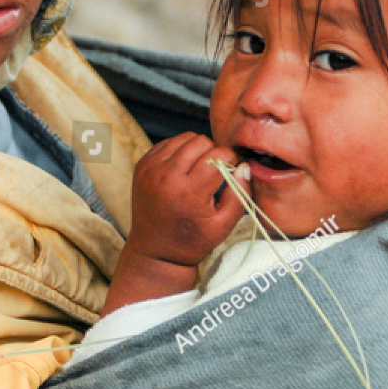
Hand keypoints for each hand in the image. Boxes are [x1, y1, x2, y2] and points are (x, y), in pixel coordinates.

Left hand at [126, 133, 245, 266]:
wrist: (156, 251)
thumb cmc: (193, 240)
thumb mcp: (224, 225)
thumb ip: (240, 194)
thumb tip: (245, 166)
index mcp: (188, 191)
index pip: (218, 155)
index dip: (230, 161)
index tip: (229, 172)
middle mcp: (166, 175)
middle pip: (201, 142)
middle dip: (213, 153)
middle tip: (213, 173)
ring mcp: (150, 168)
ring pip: (184, 138)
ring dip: (196, 149)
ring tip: (198, 170)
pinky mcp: (142, 164)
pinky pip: (168, 143)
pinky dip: (179, 151)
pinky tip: (182, 169)